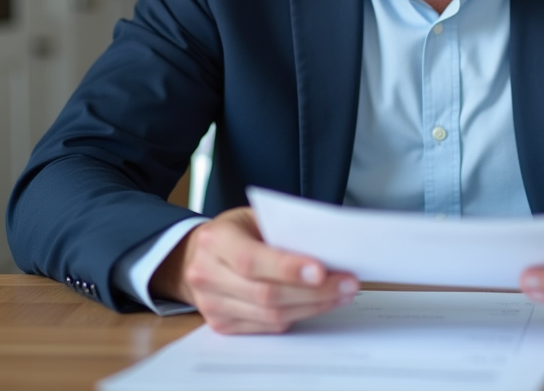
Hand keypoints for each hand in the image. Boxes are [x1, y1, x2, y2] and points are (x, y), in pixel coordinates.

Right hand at [150, 206, 357, 333]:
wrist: (196, 256)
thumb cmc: (236, 232)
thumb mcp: (254, 217)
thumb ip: (282, 230)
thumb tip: (328, 248)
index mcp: (215, 240)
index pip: (251, 260)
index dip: (288, 268)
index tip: (322, 270)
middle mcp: (207, 274)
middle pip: (265, 293)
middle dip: (313, 292)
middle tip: (347, 284)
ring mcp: (212, 304)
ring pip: (270, 315)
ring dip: (312, 306)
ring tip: (341, 294)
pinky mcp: (221, 324)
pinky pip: (267, 327)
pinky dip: (297, 316)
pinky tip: (318, 304)